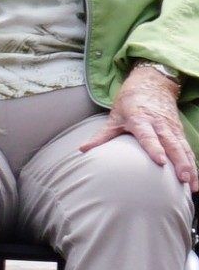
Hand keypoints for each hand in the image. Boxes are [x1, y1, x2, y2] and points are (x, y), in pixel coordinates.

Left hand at [104, 64, 198, 187]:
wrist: (151, 84)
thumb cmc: (130, 102)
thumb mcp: (114, 117)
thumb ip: (101, 136)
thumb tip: (82, 150)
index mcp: (141, 120)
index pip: (148, 136)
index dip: (154, 148)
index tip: (161, 162)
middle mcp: (160, 125)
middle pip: (172, 145)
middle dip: (179, 162)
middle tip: (183, 179)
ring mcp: (172, 128)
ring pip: (183, 149)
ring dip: (189, 166)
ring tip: (192, 185)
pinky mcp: (180, 132)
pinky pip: (188, 149)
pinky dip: (193, 163)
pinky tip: (194, 178)